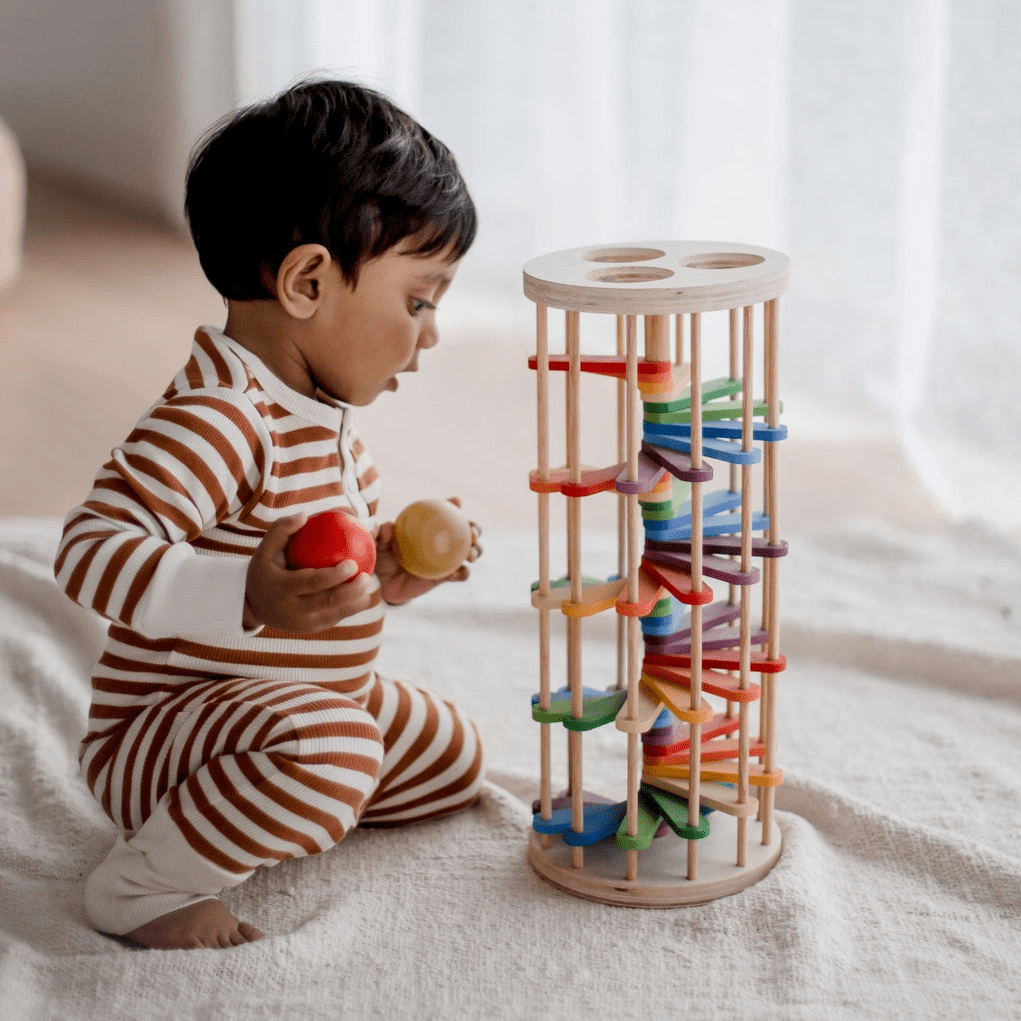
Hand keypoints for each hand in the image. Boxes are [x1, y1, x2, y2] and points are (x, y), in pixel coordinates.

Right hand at [243, 514, 375, 632]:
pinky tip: (361, 592)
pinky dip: (351, 607)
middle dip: (352, 590)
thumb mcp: (265, 549)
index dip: (335, 575)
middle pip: (329, 602)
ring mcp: (303, 623)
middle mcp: (293, 610)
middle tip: (366, 575)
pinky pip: (336, 618)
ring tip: (367, 583)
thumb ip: (282, 529)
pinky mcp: (312, 629)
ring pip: (337, 614)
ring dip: (357, 600)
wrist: (253, 606)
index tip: (352, 563)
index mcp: (282, 589)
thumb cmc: (264, 570)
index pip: (312, 583)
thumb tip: (305, 515)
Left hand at [375, 497, 482, 604]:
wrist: (384, 585)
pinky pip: (461, 574)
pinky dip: (463, 572)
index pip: (446, 512)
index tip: (456, 501)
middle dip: (476, 529)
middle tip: (471, 532)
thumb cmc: (383, 558)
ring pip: (472, 551)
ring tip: (470, 554)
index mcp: (430, 528)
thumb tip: (388, 527)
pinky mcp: (446, 577)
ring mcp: (447, 560)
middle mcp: (444, 542)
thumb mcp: (379, 544)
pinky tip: (457, 572)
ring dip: (476, 550)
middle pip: (468, 531)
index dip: (454, 504)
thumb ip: (382, 534)